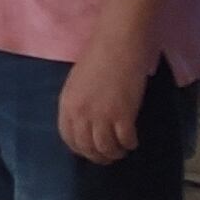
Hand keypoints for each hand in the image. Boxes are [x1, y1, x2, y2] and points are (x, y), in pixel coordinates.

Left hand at [55, 33, 151, 163]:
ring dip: (115, 153)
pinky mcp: (123, 116)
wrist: (118, 43)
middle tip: (108, 156)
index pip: (69, 138)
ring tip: (122, 150)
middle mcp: (81, 115)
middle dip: (98, 156)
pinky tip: (133, 141)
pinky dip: (130, 144)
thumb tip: (86, 119)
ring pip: (106, 148)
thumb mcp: (77, 82)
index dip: (80, 148)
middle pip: (87, 147)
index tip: (89, 151)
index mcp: (67, 105)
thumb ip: (78, 102)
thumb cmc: (99, 56)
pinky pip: (125, 140)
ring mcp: (102, 117)